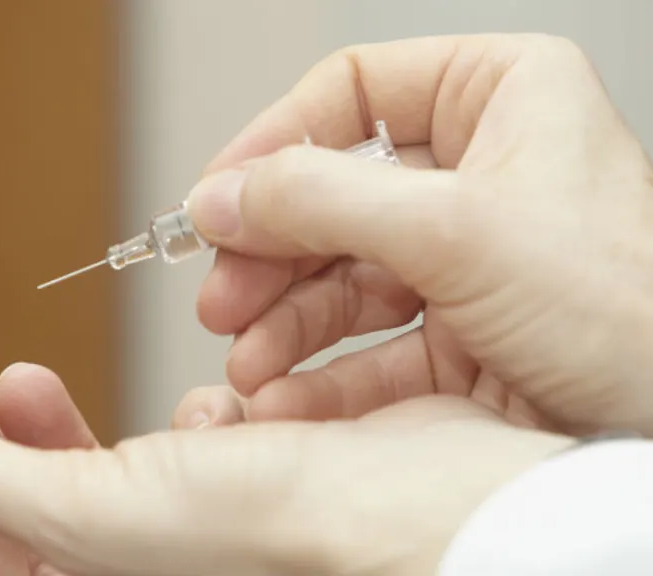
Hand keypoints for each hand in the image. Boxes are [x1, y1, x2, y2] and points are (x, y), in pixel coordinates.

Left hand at [0, 363, 571, 575]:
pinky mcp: (291, 474)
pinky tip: (260, 396)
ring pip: (169, 449)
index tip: (13, 380)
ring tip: (202, 405)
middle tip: (35, 382)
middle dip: (72, 428)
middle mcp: (176, 557)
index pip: (34, 530)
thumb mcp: (96, 511)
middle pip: (91, 488)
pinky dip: (240, 399)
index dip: (7, 454)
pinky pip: (240, 426)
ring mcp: (236, 519)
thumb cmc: (281, 541)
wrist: (448, 514)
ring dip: (175, 412)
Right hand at [188, 33, 652, 434]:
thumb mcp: (460, 233)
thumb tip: (223, 195)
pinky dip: (320, 370)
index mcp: (498, 97)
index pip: (350, 94)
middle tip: (221, 297)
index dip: (272, 144)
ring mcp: (467, 252)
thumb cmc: (633, 314)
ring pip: (342, 272)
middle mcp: (479, 168)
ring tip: (247, 362)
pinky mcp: (461, 329)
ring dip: (283, 321)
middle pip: (333, 192)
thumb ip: (325, 201)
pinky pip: (369, 340)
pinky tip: (285, 394)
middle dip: (270, 253)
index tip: (215, 198)